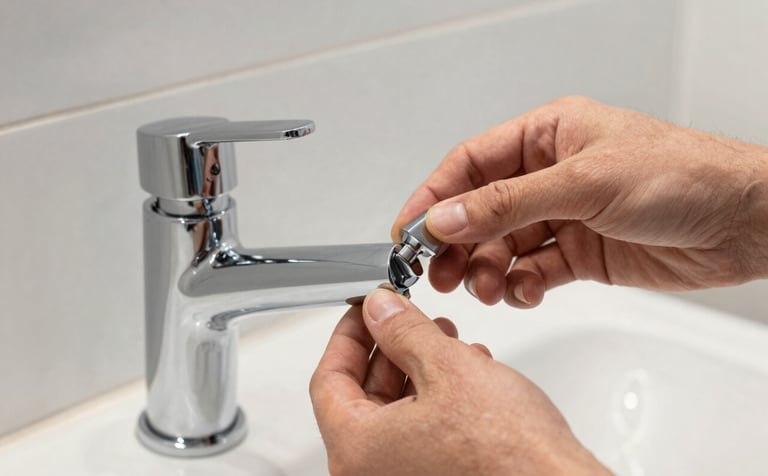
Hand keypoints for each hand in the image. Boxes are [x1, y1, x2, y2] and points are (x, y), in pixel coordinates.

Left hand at [309, 289, 609, 475]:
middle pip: (362, 397)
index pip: (328, 380)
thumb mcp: (447, 368)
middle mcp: (372, 474)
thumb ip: (403, 331)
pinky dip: (436, 400)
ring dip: (418, 371)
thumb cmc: (510, 456)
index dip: (348, 336)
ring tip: (445, 342)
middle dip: (391, 350)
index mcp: (357, 450)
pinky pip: (419, 435)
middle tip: (408, 320)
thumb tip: (380, 310)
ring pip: (394, 414)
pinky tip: (466, 376)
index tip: (363, 312)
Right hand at [393, 96, 767, 306]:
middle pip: (481, 210)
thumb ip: (508, 204)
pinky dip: (522, 287)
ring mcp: (565, 216)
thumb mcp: (584, 182)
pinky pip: (533, 271)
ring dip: (489, 269)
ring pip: (504, 245)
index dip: (435, 198)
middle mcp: (551, 174)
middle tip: (440, 273)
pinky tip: (525, 293)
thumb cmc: (682, 176)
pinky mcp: (581, 253)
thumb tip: (448, 218)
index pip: (471, 164)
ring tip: (486, 288)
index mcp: (547, 136)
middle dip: (458, 243)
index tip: (408, 231)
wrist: (744, 222)